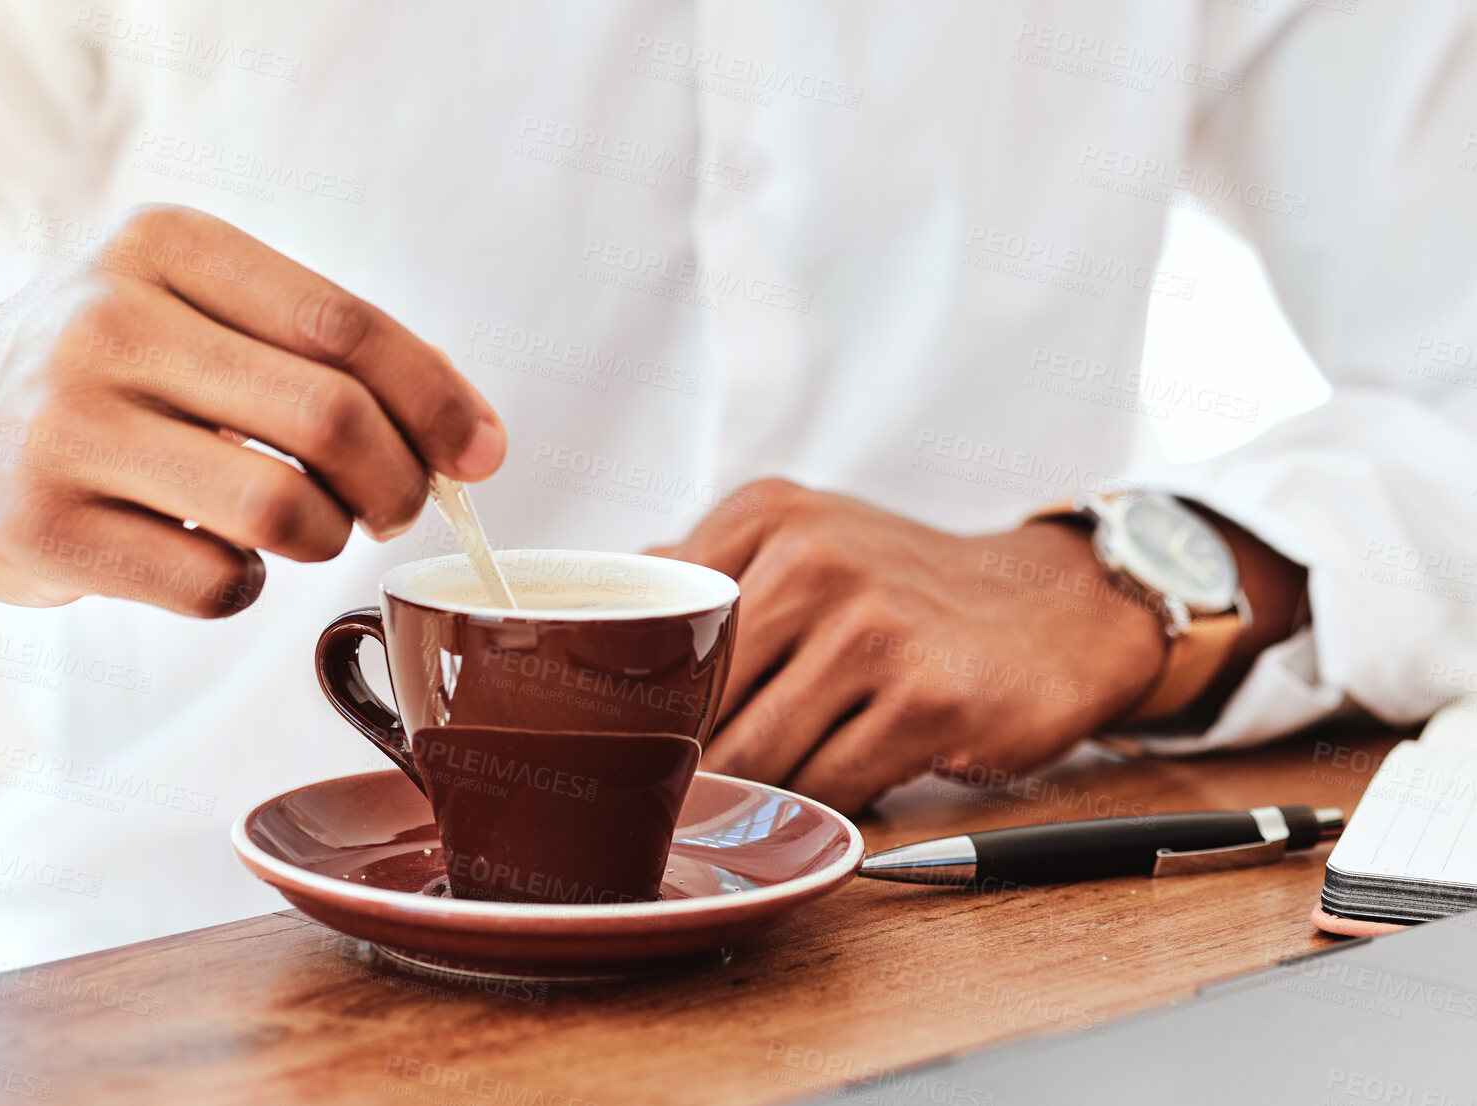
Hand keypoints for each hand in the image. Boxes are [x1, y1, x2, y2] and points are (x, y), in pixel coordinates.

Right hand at [0, 204, 504, 616]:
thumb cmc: (101, 375)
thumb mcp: (189, 310)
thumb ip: (317, 354)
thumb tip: (473, 442)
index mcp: (167, 249)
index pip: (346, 327)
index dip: (438, 400)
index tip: (482, 454)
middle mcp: (110, 322)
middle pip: (331, 417)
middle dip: (399, 483)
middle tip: (396, 509)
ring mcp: (68, 425)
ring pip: (283, 510)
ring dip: (324, 539)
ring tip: (300, 528)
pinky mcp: (42, 525)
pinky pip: (216, 585)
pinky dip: (246, 588)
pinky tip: (215, 560)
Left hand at [651, 480, 1168, 812]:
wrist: (1060, 608)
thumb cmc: (908, 589)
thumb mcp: (805, 542)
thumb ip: (701, 576)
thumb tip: (588, 625)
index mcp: (765, 516)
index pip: (656, 631)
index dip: (635, 703)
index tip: (625, 745)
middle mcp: (813, 559)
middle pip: (698, 702)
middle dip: (688, 760)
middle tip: (684, 795)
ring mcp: (873, 628)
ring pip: (757, 755)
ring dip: (756, 792)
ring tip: (762, 797)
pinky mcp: (927, 700)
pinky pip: (830, 786)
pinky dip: (819, 806)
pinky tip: (830, 795)